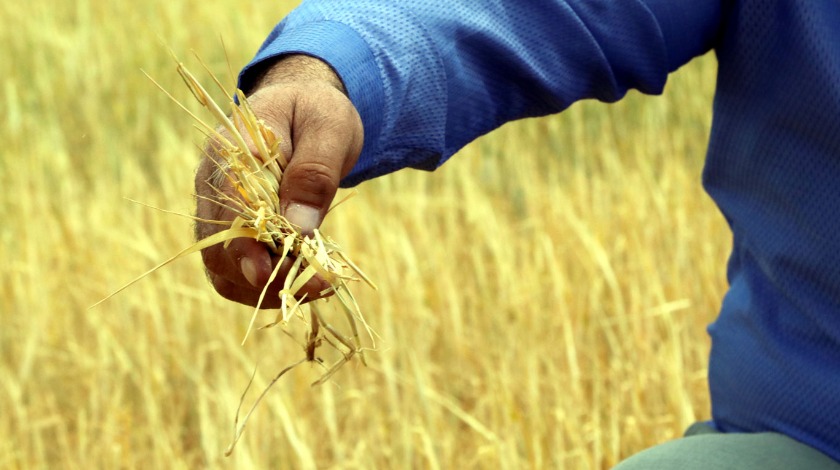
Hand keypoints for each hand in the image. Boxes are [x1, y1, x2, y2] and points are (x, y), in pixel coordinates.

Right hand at [195, 55, 363, 307]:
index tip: (268, 275)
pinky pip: (238, 273)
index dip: (243, 247)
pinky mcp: (234, 233)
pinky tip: (304, 280)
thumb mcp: (328, 129)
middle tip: (318, 285)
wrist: (305, 110)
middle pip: (219, 249)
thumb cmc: (316, 114)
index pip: (226, 208)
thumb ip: (314, 172)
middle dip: (264, 277)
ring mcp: (219, 213)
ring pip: (224, 270)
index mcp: (231, 153)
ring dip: (266, 289)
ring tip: (317, 285)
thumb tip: (299, 227)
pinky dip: (268, 286)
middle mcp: (213, 187)